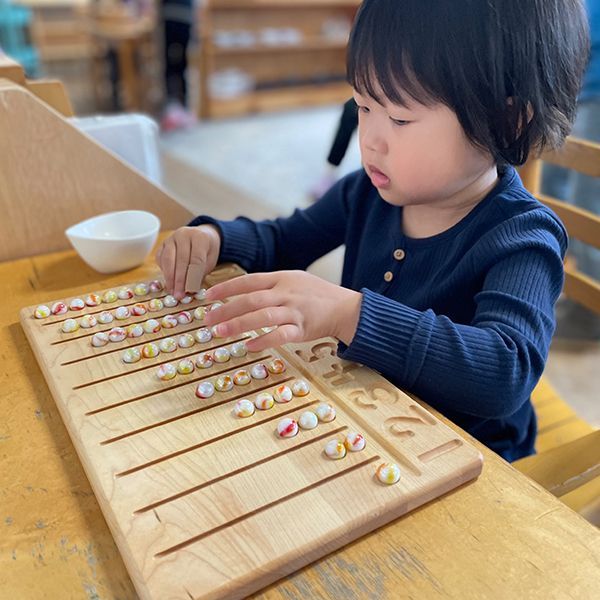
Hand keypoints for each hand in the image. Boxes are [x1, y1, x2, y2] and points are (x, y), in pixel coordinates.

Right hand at [155, 225, 220, 298]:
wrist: (200, 236)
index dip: (193, 277)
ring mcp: (171, 238)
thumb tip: (190, 290)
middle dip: (180, 280)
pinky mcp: (162, 244)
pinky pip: (160, 259)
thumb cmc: (206, 251)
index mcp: (199, 237)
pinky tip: (169, 283)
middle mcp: (183, 234)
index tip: (191, 291)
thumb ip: (200, 273)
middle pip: (181, 260)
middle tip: (179, 295)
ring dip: (170, 278)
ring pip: (168, 259)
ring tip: (173, 292)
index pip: (196, 259)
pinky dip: (164, 272)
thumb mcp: (210, 261)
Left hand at [204, 271, 362, 351]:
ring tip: (220, 333)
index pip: (249, 280)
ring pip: (262, 316)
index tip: (208, 297)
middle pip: (251, 299)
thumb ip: (271, 284)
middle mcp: (285, 293)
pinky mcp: (302, 329)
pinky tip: (249, 346)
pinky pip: (280, 335)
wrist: (345, 307)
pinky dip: (264, 340)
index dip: (227, 288)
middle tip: (207, 320)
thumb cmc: (316, 294)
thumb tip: (243, 292)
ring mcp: (294, 311)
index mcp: (281, 278)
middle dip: (226, 309)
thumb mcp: (294, 280)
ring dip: (238, 325)